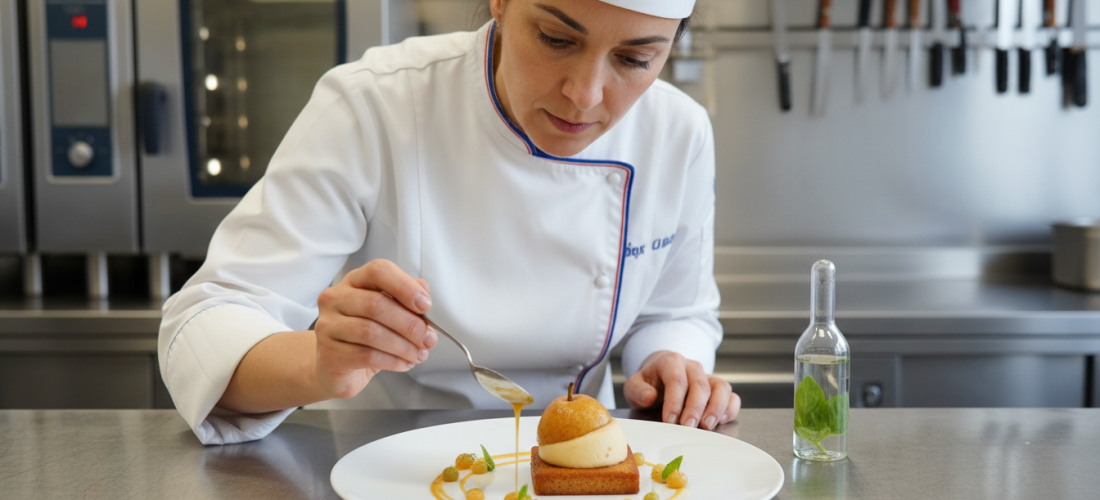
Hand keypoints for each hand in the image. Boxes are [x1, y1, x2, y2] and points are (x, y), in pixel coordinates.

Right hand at [313, 259, 436, 399]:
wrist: (336, 367)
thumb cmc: (365, 337)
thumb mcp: (388, 313)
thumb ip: (406, 298)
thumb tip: (424, 292)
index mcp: (354, 281)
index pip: (378, 271)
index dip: (405, 286)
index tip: (425, 305)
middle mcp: (335, 298)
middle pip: (376, 304)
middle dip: (410, 324)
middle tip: (429, 339)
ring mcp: (328, 325)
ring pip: (371, 332)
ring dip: (403, 346)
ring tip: (419, 354)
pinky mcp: (329, 353)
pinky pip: (366, 355)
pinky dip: (393, 361)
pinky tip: (405, 363)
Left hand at [623, 351, 740, 429]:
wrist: (662, 375)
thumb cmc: (649, 383)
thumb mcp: (635, 385)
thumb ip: (638, 391)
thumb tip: (649, 397)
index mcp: (671, 362)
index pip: (676, 379)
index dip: (674, 401)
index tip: (669, 421)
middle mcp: (693, 367)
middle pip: (700, 385)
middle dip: (694, 408)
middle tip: (688, 427)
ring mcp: (708, 377)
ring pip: (721, 387)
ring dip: (716, 408)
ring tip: (707, 426)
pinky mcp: (719, 390)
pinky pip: (732, 396)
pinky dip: (730, 408)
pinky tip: (721, 421)